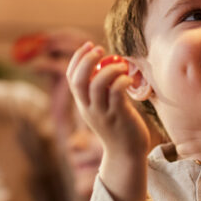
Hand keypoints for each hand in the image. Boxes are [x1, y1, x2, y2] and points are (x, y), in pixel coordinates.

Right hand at [66, 42, 150, 200]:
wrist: (126, 154)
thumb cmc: (119, 128)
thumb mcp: (104, 108)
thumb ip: (103, 91)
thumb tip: (109, 67)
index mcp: (83, 105)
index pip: (71, 78)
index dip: (77, 59)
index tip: (89, 46)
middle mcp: (89, 109)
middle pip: (79, 80)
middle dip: (86, 60)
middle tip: (100, 49)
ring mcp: (103, 114)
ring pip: (97, 85)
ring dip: (109, 69)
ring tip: (121, 66)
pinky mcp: (119, 117)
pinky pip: (116, 93)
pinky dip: (121, 80)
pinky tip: (128, 78)